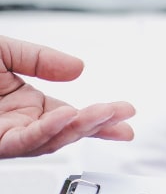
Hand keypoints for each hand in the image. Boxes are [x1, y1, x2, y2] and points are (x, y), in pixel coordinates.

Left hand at [0, 35, 134, 157]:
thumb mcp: (5, 52)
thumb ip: (38, 58)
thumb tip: (77, 68)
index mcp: (24, 106)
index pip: (71, 117)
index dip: (100, 118)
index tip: (124, 113)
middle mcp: (19, 124)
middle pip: (68, 132)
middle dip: (101, 124)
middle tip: (125, 114)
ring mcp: (8, 135)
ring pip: (53, 140)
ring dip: (81, 127)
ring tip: (105, 112)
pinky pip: (26, 141)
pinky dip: (49, 130)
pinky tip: (67, 116)